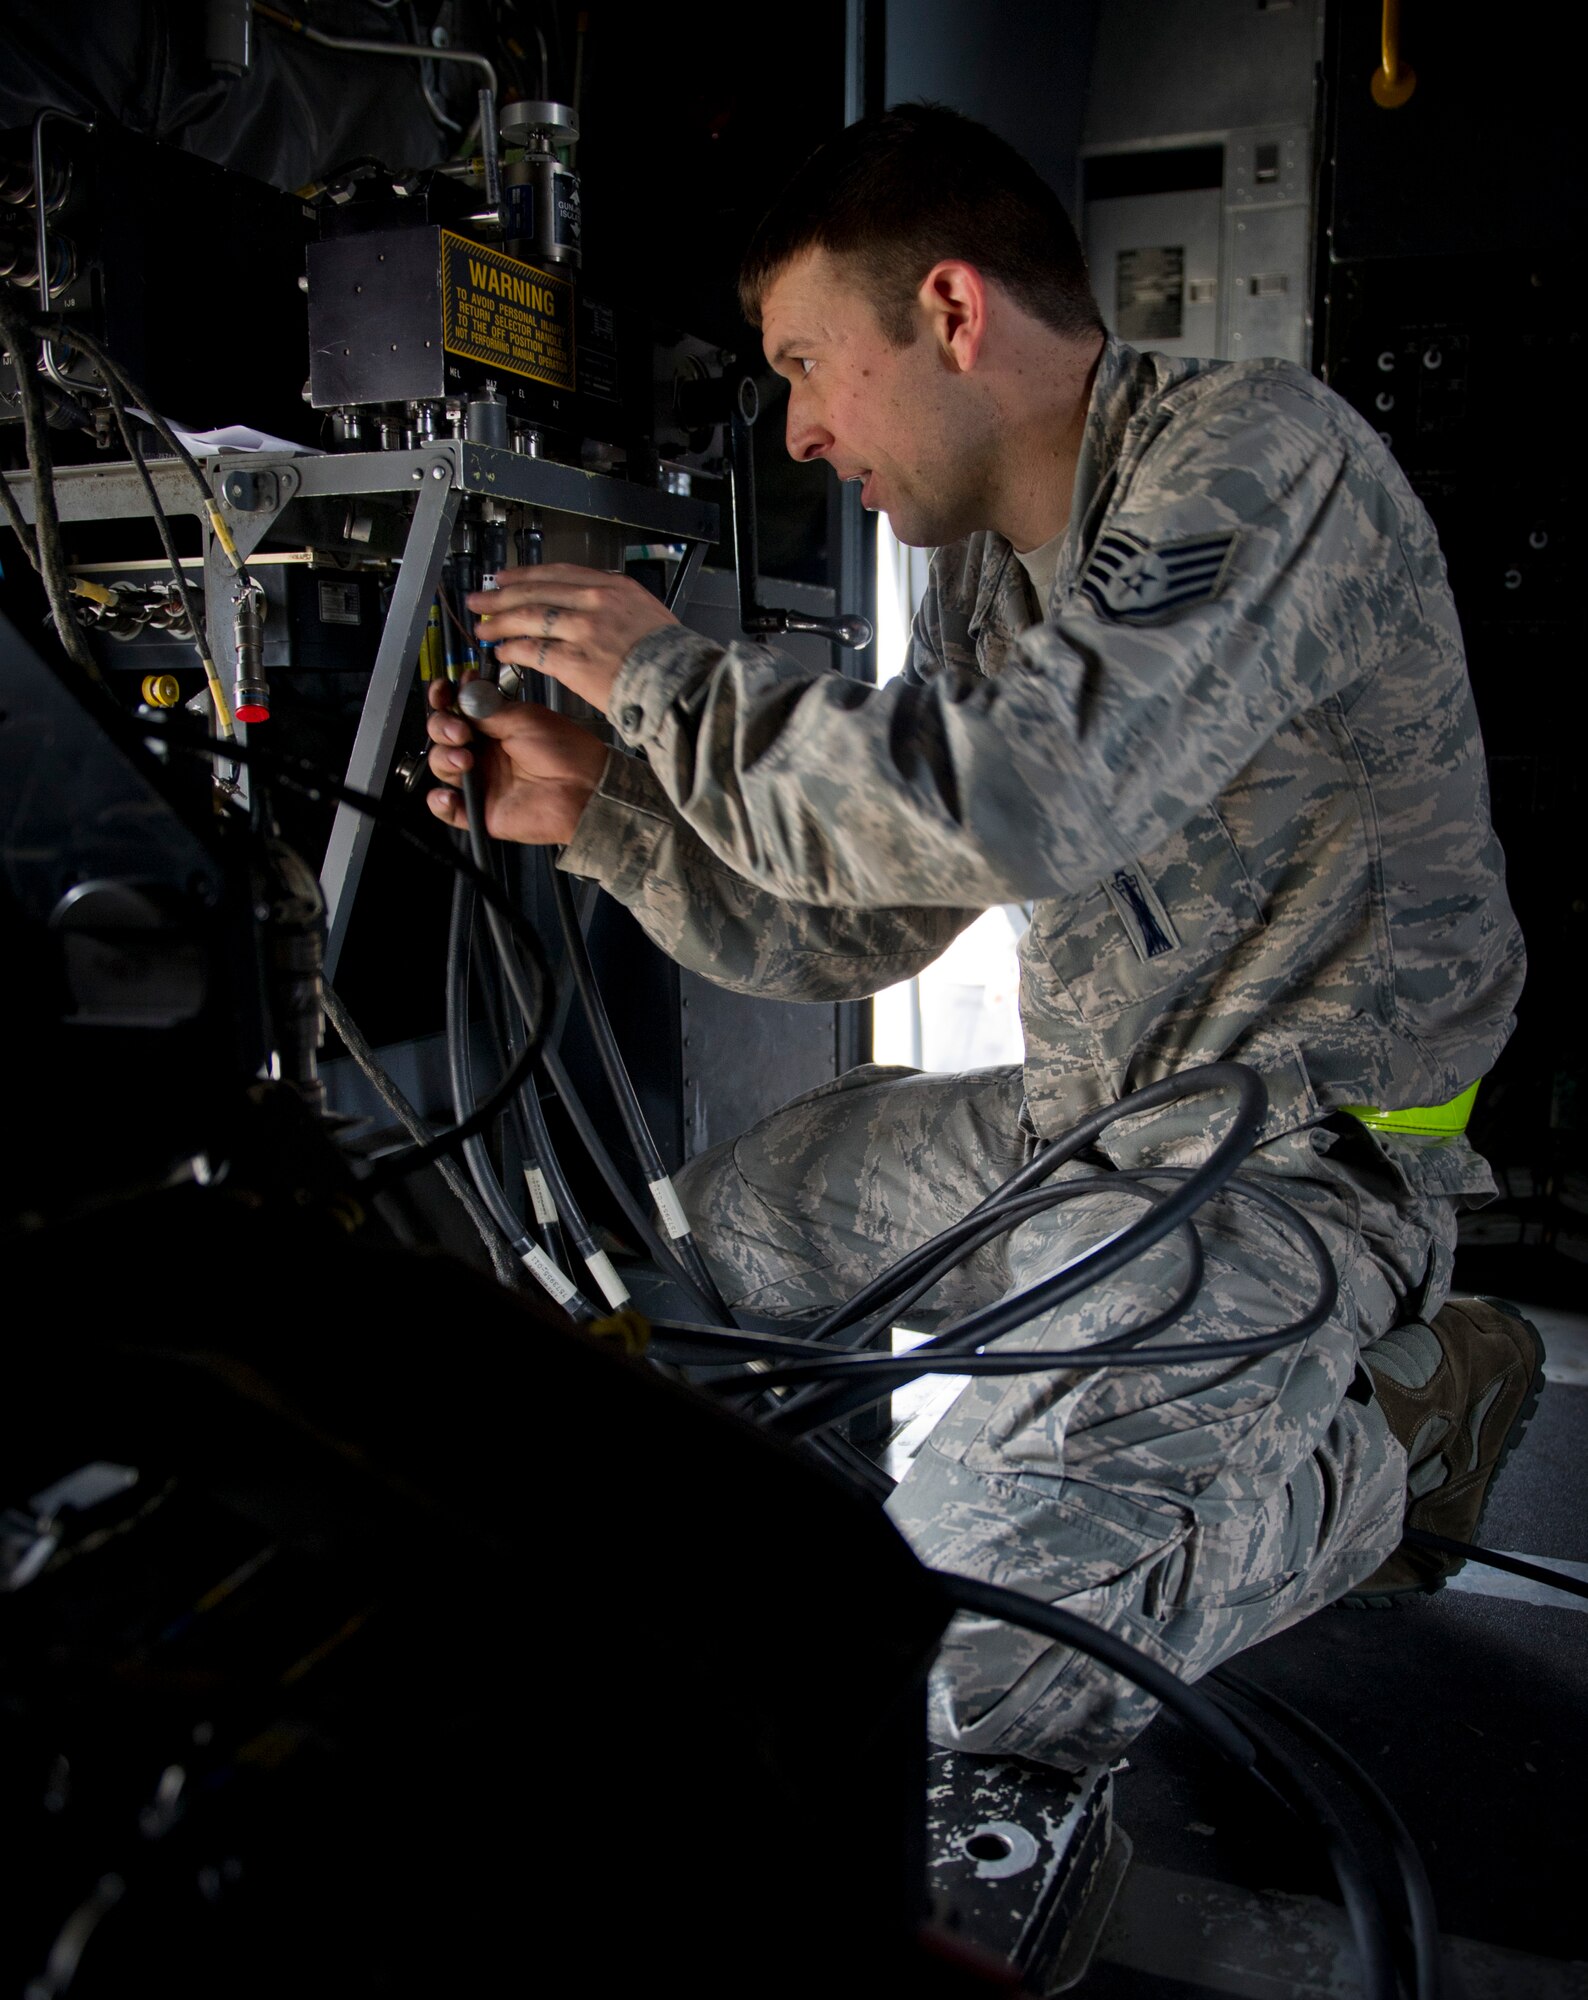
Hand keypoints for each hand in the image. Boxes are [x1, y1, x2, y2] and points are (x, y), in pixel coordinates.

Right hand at [425, 677, 609, 844]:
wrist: (583, 787)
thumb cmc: (564, 751)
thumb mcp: (523, 718)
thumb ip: (486, 709)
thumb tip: (459, 697)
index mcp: (493, 726)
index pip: (456, 710)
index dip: (443, 699)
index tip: (443, 691)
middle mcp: (484, 752)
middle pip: (443, 736)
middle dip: (442, 727)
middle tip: (460, 731)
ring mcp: (481, 781)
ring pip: (441, 766)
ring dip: (443, 758)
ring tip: (464, 759)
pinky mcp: (481, 811)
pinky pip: (448, 810)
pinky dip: (439, 802)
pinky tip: (447, 794)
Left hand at [464, 563, 676, 712]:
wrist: (681, 683)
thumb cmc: (669, 656)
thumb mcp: (645, 612)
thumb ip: (613, 604)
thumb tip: (584, 606)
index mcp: (612, 586)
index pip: (557, 573)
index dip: (525, 575)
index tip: (505, 578)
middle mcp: (595, 601)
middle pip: (535, 592)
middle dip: (501, 596)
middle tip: (480, 601)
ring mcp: (583, 630)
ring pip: (529, 619)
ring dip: (500, 623)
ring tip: (483, 629)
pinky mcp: (575, 661)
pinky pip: (533, 651)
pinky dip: (513, 651)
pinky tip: (502, 654)